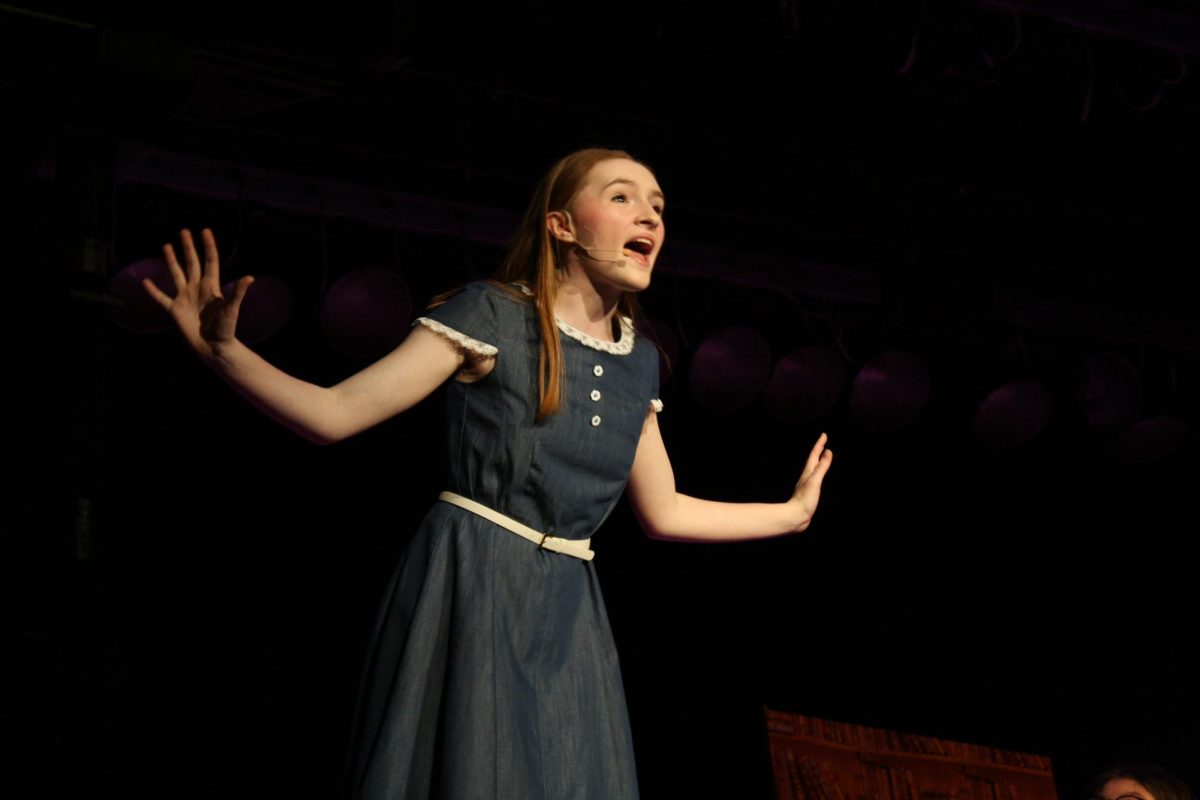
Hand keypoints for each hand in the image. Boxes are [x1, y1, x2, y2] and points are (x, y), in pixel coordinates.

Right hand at [142, 228, 253, 359]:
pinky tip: (145, 282)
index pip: (209, 261)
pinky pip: (161, 298)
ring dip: (171, 260)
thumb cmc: (226, 329)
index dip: (208, 246)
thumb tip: (250, 277)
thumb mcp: (232, 309)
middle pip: (192, 263)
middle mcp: (197, 288)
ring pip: (176, 274)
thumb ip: (238, 293)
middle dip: (188, 247)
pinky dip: (153, 291)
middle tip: (184, 231)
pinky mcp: (175, 310)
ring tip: (166, 245)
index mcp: (211, 286)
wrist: (213, 347)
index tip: (205, 231)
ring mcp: (185, 298)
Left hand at [789, 433, 832, 530]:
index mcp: (808, 472)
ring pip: (813, 468)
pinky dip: (819, 472)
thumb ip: (821, 467)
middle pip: (813, 460)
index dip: (819, 445)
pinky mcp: (809, 492)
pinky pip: (815, 477)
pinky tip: (818, 476)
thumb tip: (828, 452)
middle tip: (824, 441)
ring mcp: (807, 484)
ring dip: (818, 460)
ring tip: (822, 456)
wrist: (796, 516)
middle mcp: (806, 476)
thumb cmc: (805, 499)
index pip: (814, 455)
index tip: (824, 435)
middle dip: (819, 450)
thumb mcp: (815, 481)